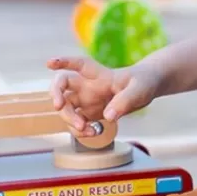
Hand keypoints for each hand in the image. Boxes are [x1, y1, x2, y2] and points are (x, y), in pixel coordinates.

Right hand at [46, 56, 162, 137]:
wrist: (146, 89)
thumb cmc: (142, 82)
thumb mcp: (139, 90)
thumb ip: (124, 101)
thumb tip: (108, 116)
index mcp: (98, 74)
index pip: (78, 64)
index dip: (63, 62)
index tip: (50, 63)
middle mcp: (87, 85)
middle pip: (62, 86)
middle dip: (56, 95)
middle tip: (59, 107)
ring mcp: (86, 100)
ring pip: (65, 108)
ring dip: (69, 120)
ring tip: (86, 129)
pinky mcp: (88, 114)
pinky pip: (76, 123)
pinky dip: (81, 131)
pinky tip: (94, 133)